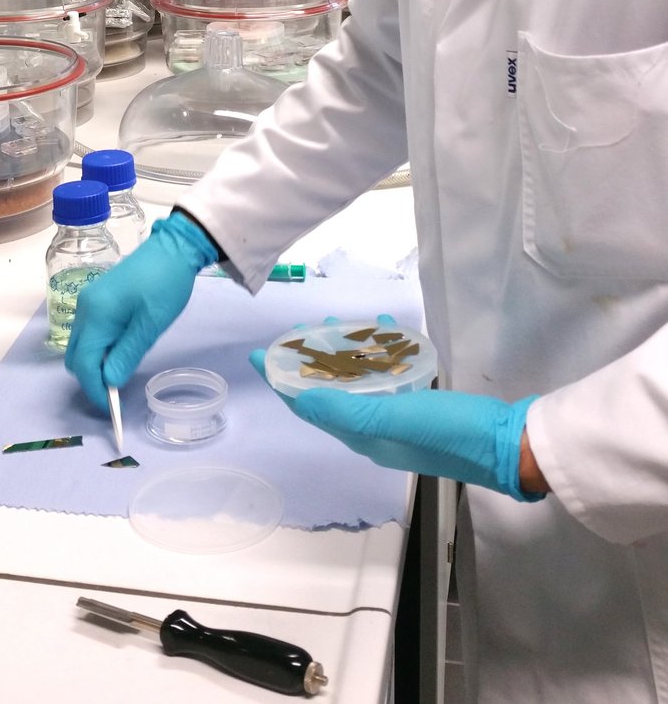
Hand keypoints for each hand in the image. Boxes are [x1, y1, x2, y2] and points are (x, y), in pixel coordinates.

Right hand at [65, 212, 216, 410]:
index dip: (94, 389)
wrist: (173, 247)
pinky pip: (89, 332)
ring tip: (122, 370)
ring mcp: (89, 301)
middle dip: (90, 378)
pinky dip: (98, 348)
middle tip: (116, 391)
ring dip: (95, 363)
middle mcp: (85, 308)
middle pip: (75, 355)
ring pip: (80, 345)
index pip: (83, 363)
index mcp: (96, 314)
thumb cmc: (165, 284)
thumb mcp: (151, 324)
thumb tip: (109, 383)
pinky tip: (121, 349)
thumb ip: (127, 354)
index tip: (112, 408)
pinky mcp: (98, 298)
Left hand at [251, 333, 543, 501]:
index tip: (260, 355)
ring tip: (338, 324)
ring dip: (344, 353)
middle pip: (330, 392)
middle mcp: (376, 430)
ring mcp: (401, 418)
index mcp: (364, 437)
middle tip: (304, 329)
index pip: (311, 408)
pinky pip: (389, 375)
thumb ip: (350, 411)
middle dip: (311, 362)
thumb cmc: (452, 432)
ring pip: (358, 382)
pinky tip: (385, 329)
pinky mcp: (423, 405)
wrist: (509, 445)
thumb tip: (302, 399)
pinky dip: (380, 352)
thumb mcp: (397, 420)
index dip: (283, 381)